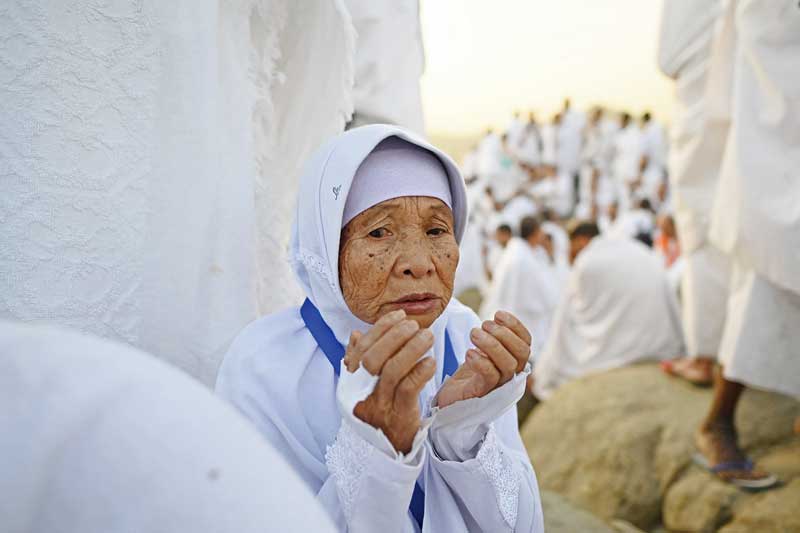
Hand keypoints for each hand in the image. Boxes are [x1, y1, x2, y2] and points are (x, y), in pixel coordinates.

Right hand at [344, 310, 435, 453]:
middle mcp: (359, 394)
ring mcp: (378, 406)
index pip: (362, 349)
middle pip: (373, 358)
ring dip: (411, 349)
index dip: (380, 329)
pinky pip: (408, 390)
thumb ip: (358, 363)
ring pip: (392, 371)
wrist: (382, 456)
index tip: (398, 315)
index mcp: (350, 383)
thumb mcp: (362, 389)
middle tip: (414, 324)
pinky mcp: (398, 417)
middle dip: (394, 336)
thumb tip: (357, 335)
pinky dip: (420, 372)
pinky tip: (431, 361)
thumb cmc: (376, 414)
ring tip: (428, 336)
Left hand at [436, 311, 530, 408]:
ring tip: (474, 333)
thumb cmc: (469, 372)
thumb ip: (494, 337)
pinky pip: (490, 377)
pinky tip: (469, 353)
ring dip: (492, 344)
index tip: (498, 314)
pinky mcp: (483, 394)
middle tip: (484, 325)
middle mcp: (511, 375)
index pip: (526, 343)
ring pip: (508, 365)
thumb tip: (497, 318)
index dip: (516, 326)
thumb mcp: (483, 350)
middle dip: (504, 334)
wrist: (450, 397)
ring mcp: (499, 386)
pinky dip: (481, 362)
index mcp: (513, 362)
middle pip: (522, 353)